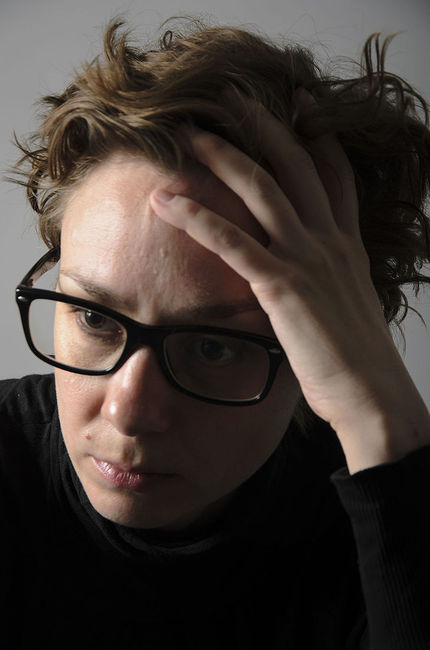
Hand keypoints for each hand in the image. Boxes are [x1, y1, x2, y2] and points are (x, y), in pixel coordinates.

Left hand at [150, 88, 429, 470]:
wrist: (372, 394)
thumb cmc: (358, 363)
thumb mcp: (349, 310)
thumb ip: (327, 285)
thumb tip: (305, 286)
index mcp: (347, 247)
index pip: (336, 179)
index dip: (319, 142)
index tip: (302, 112)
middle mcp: (329, 242)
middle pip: (296, 166)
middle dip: (265, 126)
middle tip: (236, 98)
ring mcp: (307, 259)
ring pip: (262, 189)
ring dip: (224, 157)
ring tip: (193, 134)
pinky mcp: (282, 285)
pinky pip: (232, 241)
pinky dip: (197, 218)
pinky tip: (168, 202)